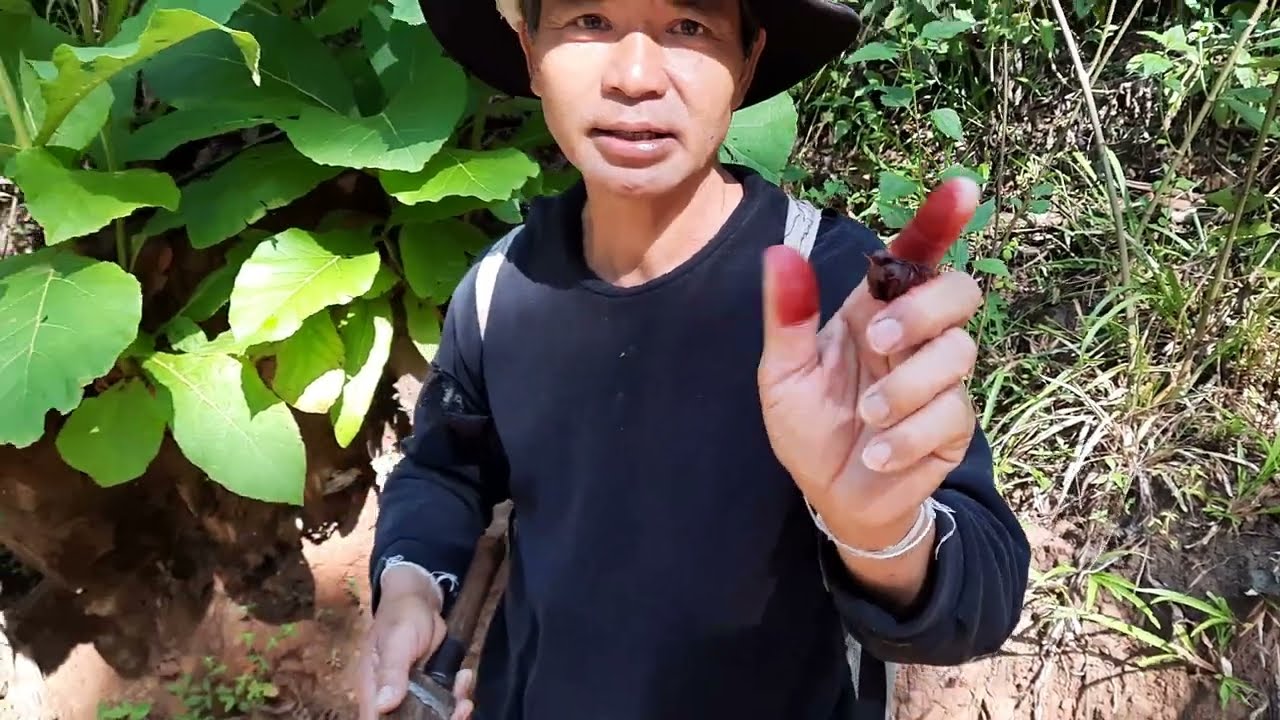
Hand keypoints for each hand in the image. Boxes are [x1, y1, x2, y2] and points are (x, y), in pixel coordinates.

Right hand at [357, 568, 475, 719]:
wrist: (420, 597)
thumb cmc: (401, 615)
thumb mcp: (396, 640)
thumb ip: (391, 671)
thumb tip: (383, 705)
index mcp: (372, 690)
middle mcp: (390, 696)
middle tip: (458, 710)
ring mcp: (411, 692)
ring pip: (430, 716)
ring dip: (451, 712)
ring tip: (465, 699)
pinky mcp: (430, 686)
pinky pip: (444, 701)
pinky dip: (457, 696)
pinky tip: (465, 678)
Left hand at [757, 178, 982, 553]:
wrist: (831, 495)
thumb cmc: (809, 426)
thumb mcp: (784, 373)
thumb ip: (787, 317)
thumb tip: (780, 252)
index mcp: (873, 310)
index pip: (915, 255)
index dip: (940, 220)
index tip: (961, 188)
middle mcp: (914, 336)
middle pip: (959, 291)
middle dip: (921, 311)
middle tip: (876, 341)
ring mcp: (940, 381)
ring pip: (958, 353)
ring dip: (906, 385)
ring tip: (865, 416)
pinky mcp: (953, 427)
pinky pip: (950, 415)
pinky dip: (907, 436)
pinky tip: (876, 453)